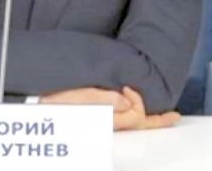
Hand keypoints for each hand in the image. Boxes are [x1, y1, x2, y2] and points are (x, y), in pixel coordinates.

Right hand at [40, 86, 179, 130]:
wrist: (38, 104)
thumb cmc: (57, 100)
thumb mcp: (82, 96)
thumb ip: (107, 98)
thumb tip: (129, 98)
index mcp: (108, 119)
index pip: (137, 116)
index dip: (141, 103)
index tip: (130, 88)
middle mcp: (109, 123)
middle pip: (139, 124)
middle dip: (155, 120)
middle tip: (173, 117)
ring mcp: (104, 122)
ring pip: (131, 122)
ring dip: (144, 117)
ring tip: (160, 115)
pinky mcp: (97, 117)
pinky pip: (120, 118)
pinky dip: (131, 115)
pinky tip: (133, 109)